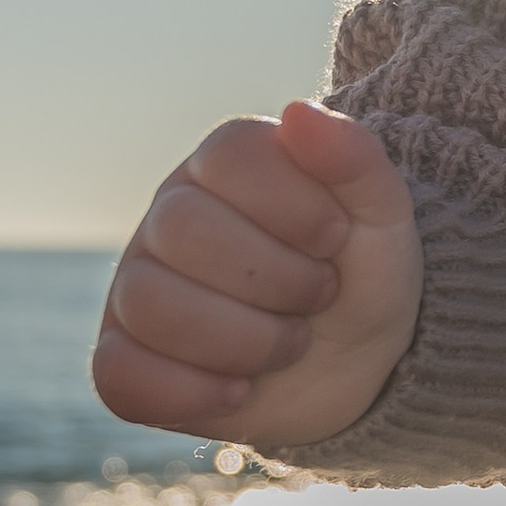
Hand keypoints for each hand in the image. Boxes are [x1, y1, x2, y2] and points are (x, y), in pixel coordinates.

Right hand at [93, 102, 422, 445]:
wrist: (364, 365)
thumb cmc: (364, 277)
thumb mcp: (385, 219)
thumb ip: (355, 160)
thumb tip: (298, 113)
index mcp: (224, 166)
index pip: (229, 156)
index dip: (292, 204)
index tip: (335, 238)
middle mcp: (169, 218)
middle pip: (182, 230)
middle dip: (277, 278)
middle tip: (319, 295)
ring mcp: (138, 289)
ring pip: (148, 305)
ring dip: (245, 340)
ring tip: (290, 343)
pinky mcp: (126, 361)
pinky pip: (120, 376)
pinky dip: (190, 392)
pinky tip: (239, 389)